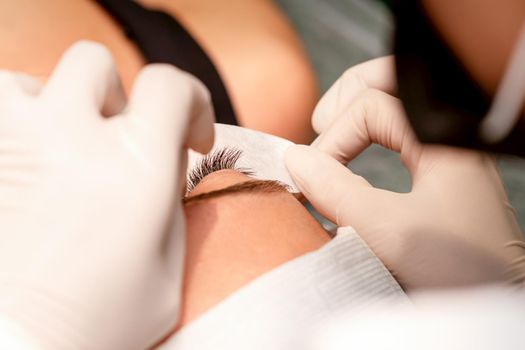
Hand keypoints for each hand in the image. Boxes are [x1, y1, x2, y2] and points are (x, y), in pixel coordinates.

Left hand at [0, 41, 213, 348]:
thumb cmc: (98, 324)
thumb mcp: (167, 267)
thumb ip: (171, 199)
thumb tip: (169, 160)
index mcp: (135, 166)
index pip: (170, 85)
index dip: (192, 102)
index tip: (191, 136)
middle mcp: (71, 138)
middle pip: (95, 65)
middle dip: (117, 98)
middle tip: (117, 139)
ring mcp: (14, 144)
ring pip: (30, 79)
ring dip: (54, 104)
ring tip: (61, 146)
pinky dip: (14, 124)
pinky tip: (27, 159)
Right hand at [286, 56, 524, 288]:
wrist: (496, 305)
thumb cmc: (459, 271)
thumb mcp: (387, 229)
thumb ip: (335, 189)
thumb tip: (296, 159)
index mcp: (444, 135)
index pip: (371, 106)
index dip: (333, 137)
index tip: (312, 176)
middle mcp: (450, 135)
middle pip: (391, 84)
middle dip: (348, 97)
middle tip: (319, 122)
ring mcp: (449, 153)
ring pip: (397, 108)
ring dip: (359, 118)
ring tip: (332, 138)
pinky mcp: (444, 176)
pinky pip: (403, 136)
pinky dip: (372, 139)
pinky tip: (356, 158)